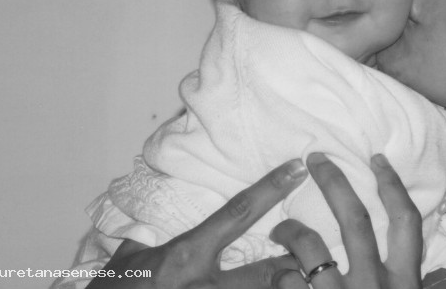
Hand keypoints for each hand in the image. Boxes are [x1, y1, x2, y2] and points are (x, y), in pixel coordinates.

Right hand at [87, 159, 307, 288]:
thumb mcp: (131, 257)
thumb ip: (155, 233)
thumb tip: (168, 204)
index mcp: (186, 255)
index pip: (238, 212)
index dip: (271, 188)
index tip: (297, 169)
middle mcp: (203, 286)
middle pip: (270, 272)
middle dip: (297, 262)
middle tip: (314, 252)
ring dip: (285, 288)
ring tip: (306, 281)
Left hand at [269, 153, 422, 288]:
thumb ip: (391, 275)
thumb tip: (376, 239)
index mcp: (405, 282)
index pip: (405, 222)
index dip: (393, 186)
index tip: (377, 159)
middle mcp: (376, 287)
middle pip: (356, 219)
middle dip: (334, 182)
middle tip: (316, 159)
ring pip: (311, 246)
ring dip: (291, 230)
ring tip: (280, 230)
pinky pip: (288, 280)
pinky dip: (281, 272)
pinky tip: (280, 272)